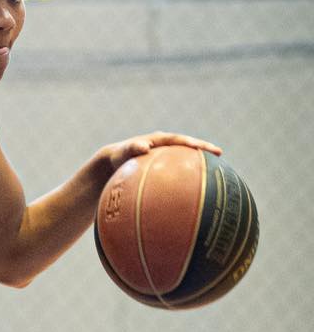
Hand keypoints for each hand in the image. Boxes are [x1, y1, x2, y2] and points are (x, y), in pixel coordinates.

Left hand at [100, 131, 221, 173]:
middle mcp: (167, 146)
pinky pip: (178, 172)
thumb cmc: (117, 158)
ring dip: (199, 163)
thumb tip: (144, 147)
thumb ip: (132, 148)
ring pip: (186, 159)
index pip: (181, 140)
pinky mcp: (164, 168)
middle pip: (189, 147)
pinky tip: (195, 191)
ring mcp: (167, 157)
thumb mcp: (122, 152)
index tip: (207, 149)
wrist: (112, 163)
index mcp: (160, 140)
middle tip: (220, 154)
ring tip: (215, 172)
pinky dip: (186, 178)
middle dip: (204, 150)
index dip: (194, 144)